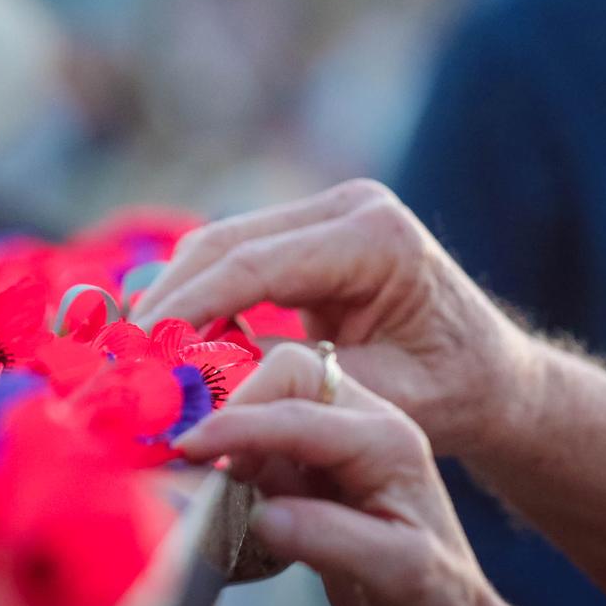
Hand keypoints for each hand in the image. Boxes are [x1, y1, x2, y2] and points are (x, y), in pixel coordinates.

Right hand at [132, 179, 542, 455]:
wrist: (491, 374)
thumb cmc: (452, 392)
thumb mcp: (379, 399)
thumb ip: (289, 387)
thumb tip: (193, 391)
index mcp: (377, 236)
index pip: (256, 263)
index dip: (188, 307)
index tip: (136, 351)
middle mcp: (351, 206)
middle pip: (227, 242)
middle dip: (167, 300)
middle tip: (115, 353)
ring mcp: (329, 211)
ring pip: (221, 244)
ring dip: (173, 296)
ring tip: (127, 350)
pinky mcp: (310, 231)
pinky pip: (235, 257)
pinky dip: (196, 295)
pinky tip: (163, 337)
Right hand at [175, 343, 509, 605]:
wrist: (444, 597)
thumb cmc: (435, 584)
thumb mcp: (402, 570)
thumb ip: (333, 540)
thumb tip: (260, 515)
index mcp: (387, 439)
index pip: (300, 413)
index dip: (238, 426)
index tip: (187, 447)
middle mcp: (362, 418)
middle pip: (287, 372)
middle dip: (235, 403)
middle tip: (194, 455)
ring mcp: (335, 429)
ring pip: (269, 392)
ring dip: (230, 424)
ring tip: (204, 473)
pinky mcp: (311, 450)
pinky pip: (262, 428)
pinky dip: (234, 447)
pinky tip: (223, 482)